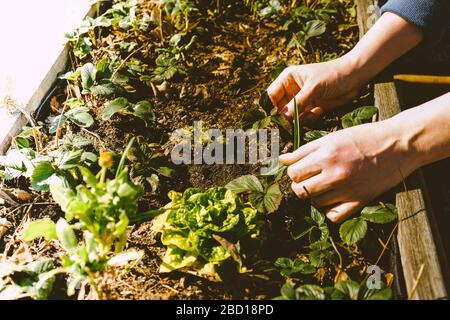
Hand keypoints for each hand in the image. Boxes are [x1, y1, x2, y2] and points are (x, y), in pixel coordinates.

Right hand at [267, 57, 360, 119]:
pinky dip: (309, 119)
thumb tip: (283, 118)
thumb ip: (297, 103)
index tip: (275, 119)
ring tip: (312, 113)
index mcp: (287, 79)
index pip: (271, 96)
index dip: (270, 107)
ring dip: (300, 119)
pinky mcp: (311, 108)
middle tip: (292, 123)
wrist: (355, 77)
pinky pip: (303, 119)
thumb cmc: (333, 75)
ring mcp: (301, 100)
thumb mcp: (313, 87)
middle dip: (286, 117)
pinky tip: (320, 111)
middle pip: (279, 109)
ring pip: (291, 117)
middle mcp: (291, 90)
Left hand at [279, 119, 420, 222]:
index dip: (293, 171)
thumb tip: (282, 159)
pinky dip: (329, 211)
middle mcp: (334, 172)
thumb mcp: (332, 137)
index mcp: (326, 154)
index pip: (293, 171)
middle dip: (300, 184)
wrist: (399, 144)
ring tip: (323, 187)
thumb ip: (305, 150)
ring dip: (314, 196)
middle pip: (299, 189)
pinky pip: (333, 216)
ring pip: (314, 202)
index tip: (301, 169)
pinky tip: (333, 200)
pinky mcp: (360, 201)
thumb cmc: (364, 136)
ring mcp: (347, 189)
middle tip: (309, 179)